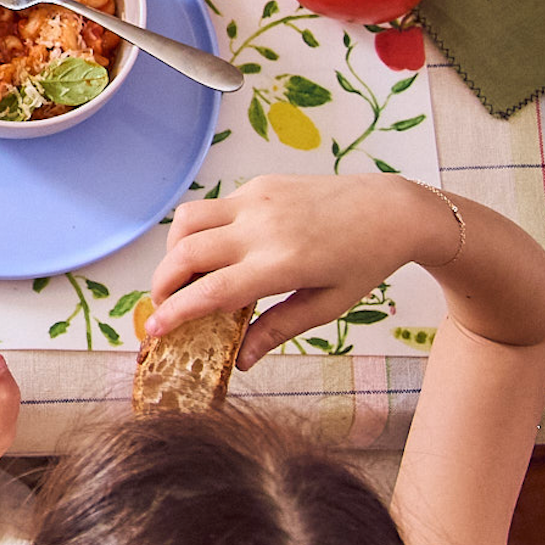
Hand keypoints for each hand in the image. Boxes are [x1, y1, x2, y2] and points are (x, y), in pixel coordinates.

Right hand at [147, 174, 435, 367]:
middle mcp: (261, 227)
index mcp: (282, 263)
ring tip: (185, 276)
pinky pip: (211, 207)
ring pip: (187, 220)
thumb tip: (241, 360)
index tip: (154, 331)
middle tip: (163, 306)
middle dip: (161, 283)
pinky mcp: (258, 184)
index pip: (211, 290)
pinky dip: (199, 231)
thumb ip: (278, 330)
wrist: (389, 209)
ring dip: (173, 250)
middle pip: (185, 252)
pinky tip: (217, 251)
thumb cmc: (364, 262)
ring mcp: (256, 199)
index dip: (176, 312)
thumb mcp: (327, 306)